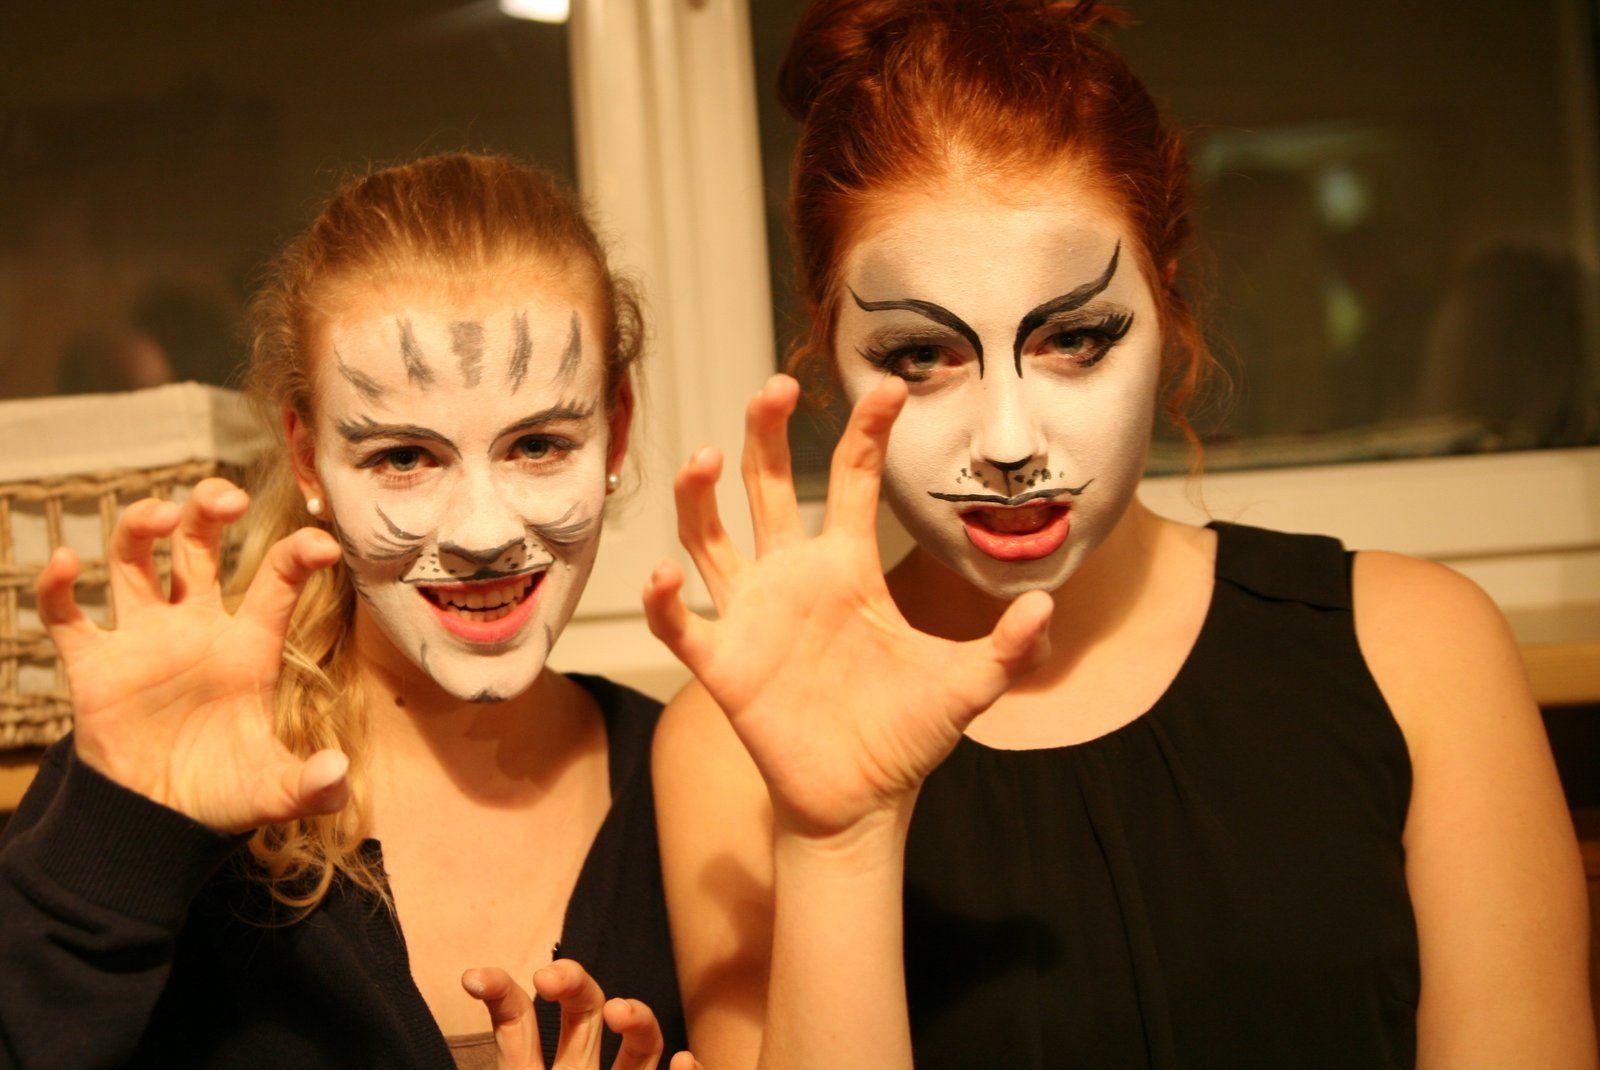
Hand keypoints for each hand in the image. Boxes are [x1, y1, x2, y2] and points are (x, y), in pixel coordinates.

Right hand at [34, 477, 347, 833]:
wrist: (159, 823)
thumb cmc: (225, 794)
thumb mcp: (275, 791)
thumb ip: (311, 786)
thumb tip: (337, 776)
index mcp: (249, 646)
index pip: (277, 583)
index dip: (299, 556)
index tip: (324, 544)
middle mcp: (196, 629)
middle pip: (199, 547)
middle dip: (208, 511)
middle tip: (226, 496)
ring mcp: (143, 642)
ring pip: (136, 561)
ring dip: (141, 528)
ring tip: (160, 514)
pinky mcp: (94, 667)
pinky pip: (67, 617)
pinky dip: (57, 587)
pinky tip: (63, 562)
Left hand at [461, 959, 702, 1069]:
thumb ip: (501, 1055)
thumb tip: (467, 987)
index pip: (517, 1023)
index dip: (501, 993)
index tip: (475, 977)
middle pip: (583, 1016)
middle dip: (574, 984)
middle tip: (550, 977)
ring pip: (639, 1051)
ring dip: (637, 1019)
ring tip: (620, 1012)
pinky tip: (686, 1061)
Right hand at [642, 375, 1051, 839]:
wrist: (862, 801)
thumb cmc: (906, 734)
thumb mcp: (965, 686)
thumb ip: (1007, 649)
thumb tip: (1046, 606)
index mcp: (848, 567)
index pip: (850, 480)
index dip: (866, 432)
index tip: (888, 388)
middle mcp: (793, 577)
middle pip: (766, 487)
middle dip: (765, 433)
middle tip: (775, 386)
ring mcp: (753, 617)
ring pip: (710, 539)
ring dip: (700, 497)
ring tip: (708, 457)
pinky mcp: (724, 665)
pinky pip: (679, 625)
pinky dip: (660, 602)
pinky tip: (658, 575)